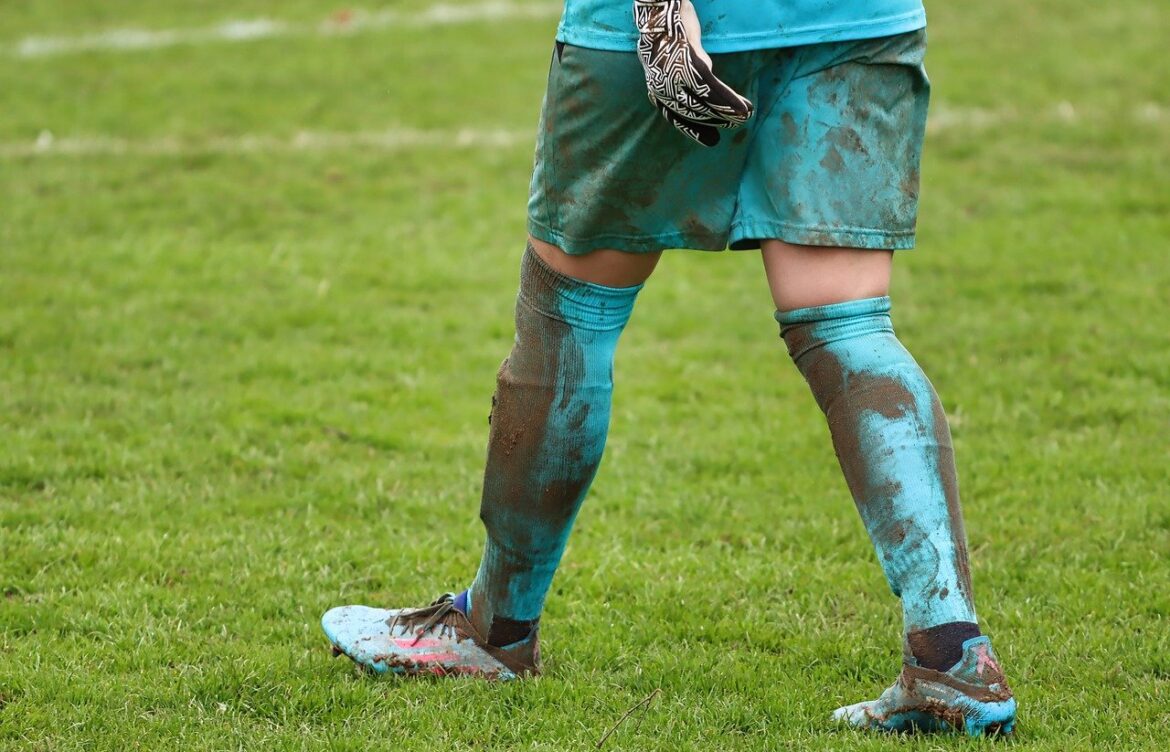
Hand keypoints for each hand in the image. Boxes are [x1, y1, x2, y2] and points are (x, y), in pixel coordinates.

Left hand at [634, 0, 753, 146]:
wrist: (660, 12)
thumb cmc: (667, 30)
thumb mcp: (674, 56)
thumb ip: (687, 72)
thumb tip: (708, 75)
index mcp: (657, 89)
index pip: (677, 117)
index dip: (695, 130)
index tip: (710, 140)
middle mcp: (663, 89)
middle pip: (694, 112)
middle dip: (716, 121)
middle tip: (735, 125)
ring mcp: (675, 79)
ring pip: (704, 104)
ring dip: (727, 113)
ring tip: (744, 117)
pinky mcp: (689, 67)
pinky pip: (711, 90)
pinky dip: (728, 100)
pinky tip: (741, 109)